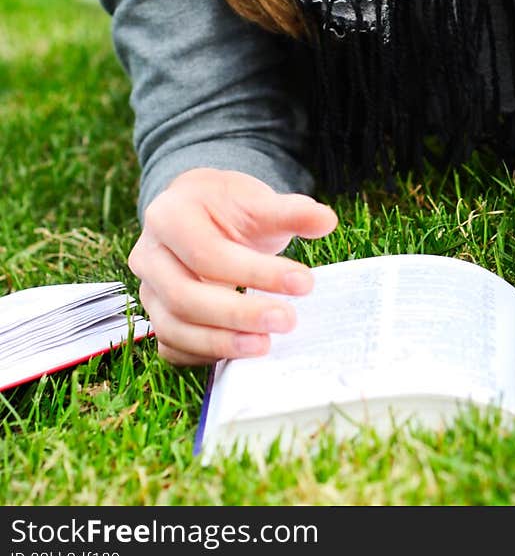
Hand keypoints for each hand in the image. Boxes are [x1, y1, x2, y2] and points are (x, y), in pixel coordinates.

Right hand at [128, 168, 337, 364]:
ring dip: (222, 341)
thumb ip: (291, 211)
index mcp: (168, 215)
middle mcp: (147, 255)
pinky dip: (206, 354)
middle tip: (287, 321)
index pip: (209, 253)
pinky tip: (242, 352)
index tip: (304, 283)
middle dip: (238, 314)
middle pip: (186, 296)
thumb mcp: (258, 201)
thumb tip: (326, 220)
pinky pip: (173, 347)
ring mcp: (147, 290)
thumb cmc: (228, 207)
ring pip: (175, 327)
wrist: (199, 212)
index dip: (256, 272)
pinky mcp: (156, 317)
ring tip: (266, 345)